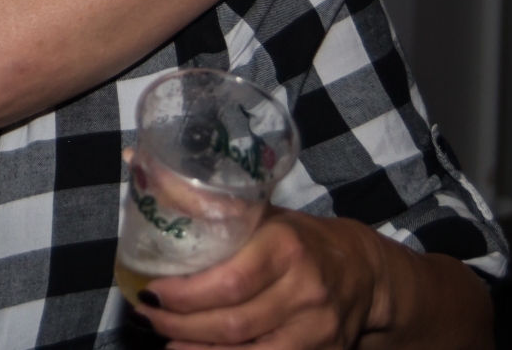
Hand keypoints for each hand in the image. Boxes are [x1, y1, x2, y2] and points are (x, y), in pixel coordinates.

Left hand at [136, 209, 382, 349]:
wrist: (364, 273)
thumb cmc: (299, 239)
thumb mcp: (263, 214)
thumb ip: (212, 206)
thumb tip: (149, 177)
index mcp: (286, 246)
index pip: (230, 281)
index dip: (187, 294)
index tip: (152, 291)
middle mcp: (304, 290)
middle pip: (233, 323)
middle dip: (181, 324)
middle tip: (147, 316)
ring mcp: (317, 329)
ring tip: (166, 340)